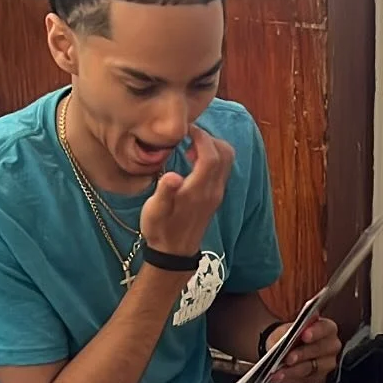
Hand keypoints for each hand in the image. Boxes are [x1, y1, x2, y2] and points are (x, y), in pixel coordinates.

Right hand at [140, 125, 234, 258]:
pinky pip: (221, 169)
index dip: (202, 137)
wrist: (174, 253)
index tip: (187, 129)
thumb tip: (172, 176)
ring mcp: (216, 193)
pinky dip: (211, 157)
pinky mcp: (215, 197)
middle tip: (188, 136)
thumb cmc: (161, 230)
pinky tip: (192, 161)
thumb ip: (164, 192)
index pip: (211, 155)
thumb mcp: (155, 212)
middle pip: (225, 154)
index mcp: (199, 191)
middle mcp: (213, 190)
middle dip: (209, 138)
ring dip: (212, 147)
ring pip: (227, 161)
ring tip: (189, 148)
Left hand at [269, 316, 342, 382]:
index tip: (304, 335)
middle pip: (320, 350)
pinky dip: (289, 378)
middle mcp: (330, 346)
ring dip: (293, 370)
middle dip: (302, 354)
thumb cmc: (289, 334)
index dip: (316, 331)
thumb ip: (285, 328)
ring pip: (312, 368)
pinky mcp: (317, 378)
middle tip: (289, 358)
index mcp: (326, 327)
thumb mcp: (283, 326)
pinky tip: (279, 377)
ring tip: (279, 372)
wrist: (285, 349)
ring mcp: (326, 364)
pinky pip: (304, 380)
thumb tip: (282, 337)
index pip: (326, 328)